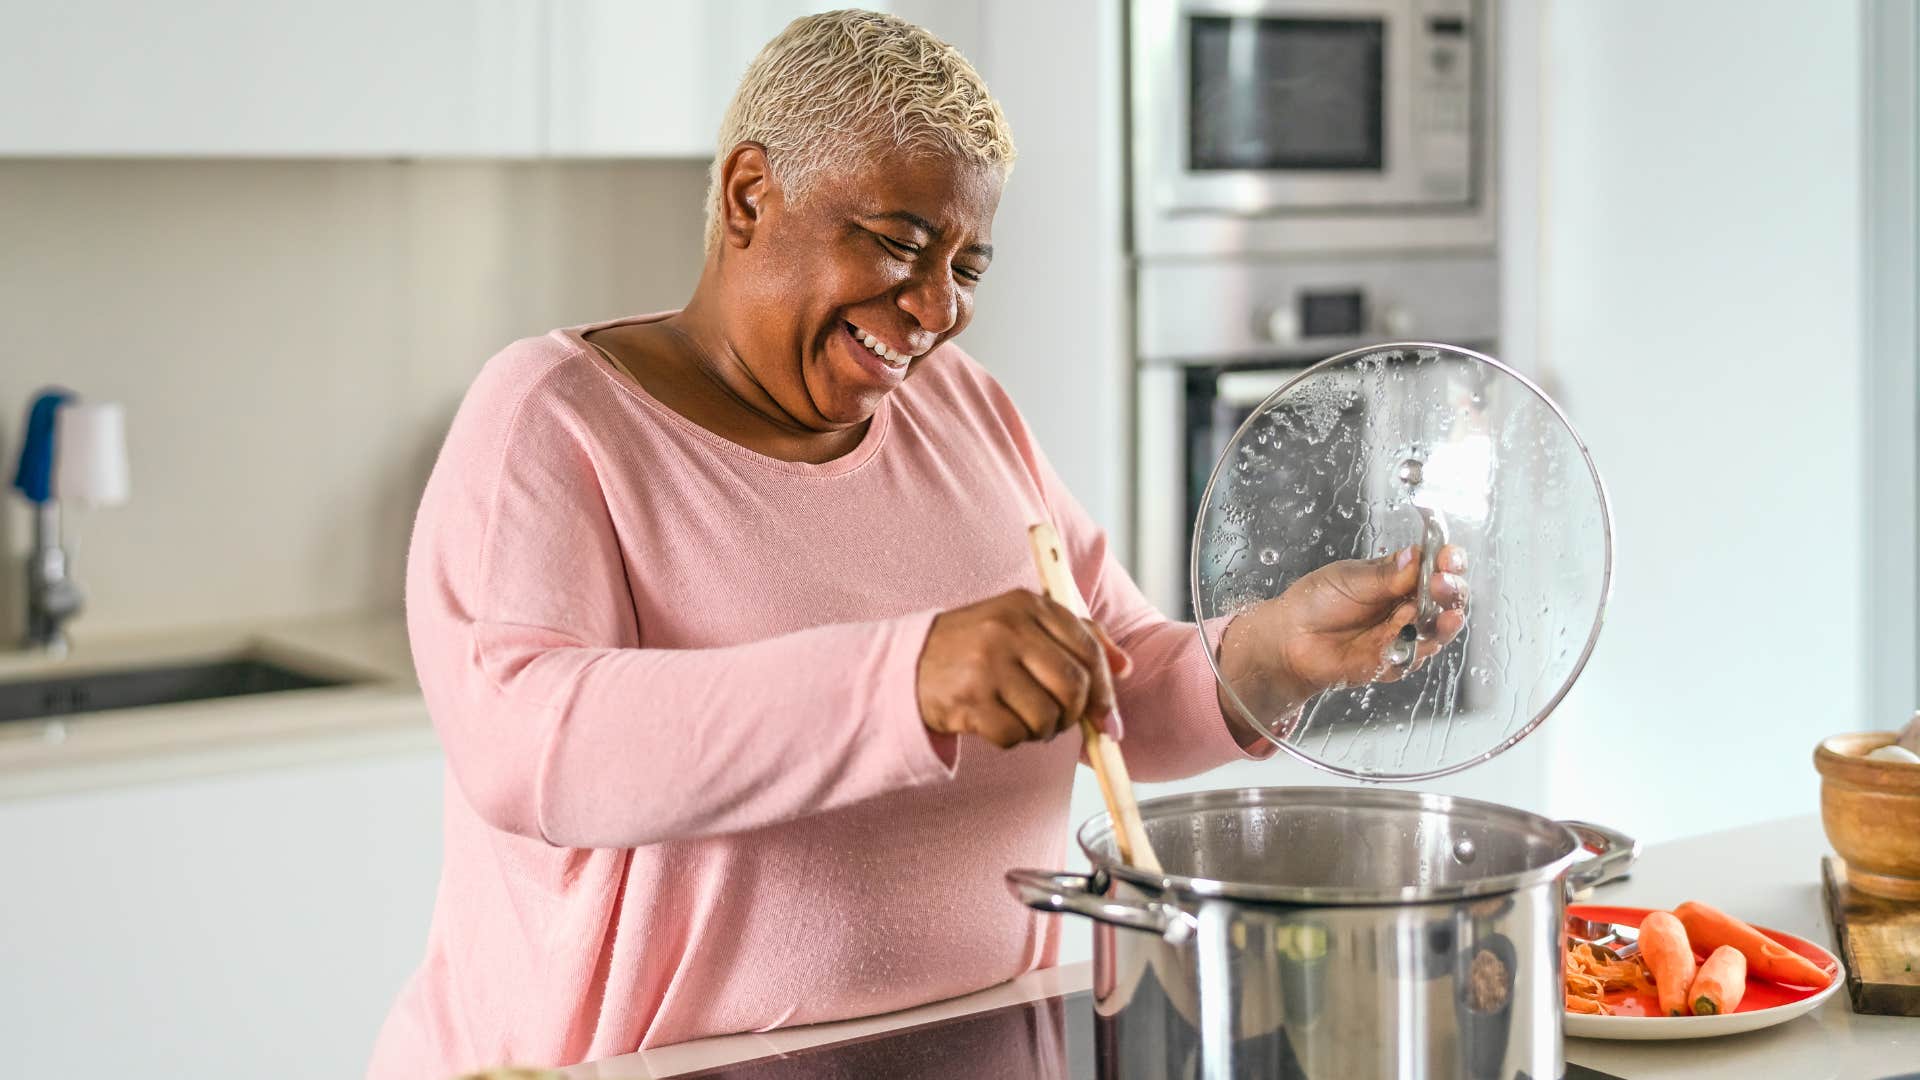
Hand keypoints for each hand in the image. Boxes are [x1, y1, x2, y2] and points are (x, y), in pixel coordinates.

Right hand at [918, 589, 1132, 748]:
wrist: (905, 665)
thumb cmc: (974, 647)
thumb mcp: (1022, 624)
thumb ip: (1076, 636)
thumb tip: (1124, 667)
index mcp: (1026, 604)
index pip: (1087, 648)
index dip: (1106, 689)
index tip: (1109, 717)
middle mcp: (1007, 629)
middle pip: (1074, 686)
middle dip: (1075, 715)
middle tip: (1061, 722)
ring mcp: (986, 664)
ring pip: (1047, 716)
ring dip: (1042, 730)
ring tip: (1022, 718)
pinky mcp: (968, 699)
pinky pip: (1014, 736)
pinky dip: (1012, 739)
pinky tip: (996, 723)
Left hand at [1219, 544, 1468, 719]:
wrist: (1290, 638)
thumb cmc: (1317, 602)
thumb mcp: (1350, 579)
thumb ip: (1386, 574)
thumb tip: (1416, 555)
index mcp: (1401, 576)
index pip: (1436, 565)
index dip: (1448, 561)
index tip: (1448, 558)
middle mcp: (1410, 604)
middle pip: (1447, 599)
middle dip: (1451, 591)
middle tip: (1442, 583)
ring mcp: (1405, 634)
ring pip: (1438, 631)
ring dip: (1443, 623)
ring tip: (1445, 615)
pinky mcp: (1395, 661)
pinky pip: (1414, 657)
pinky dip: (1414, 647)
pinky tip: (1407, 636)